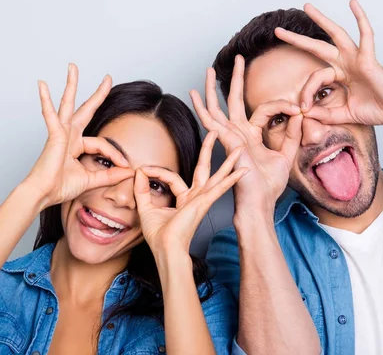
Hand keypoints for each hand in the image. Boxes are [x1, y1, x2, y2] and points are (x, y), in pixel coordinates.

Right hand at [23, 64, 133, 209]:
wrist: (43, 194)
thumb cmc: (60, 187)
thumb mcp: (92, 180)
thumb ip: (110, 175)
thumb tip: (128, 171)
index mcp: (76, 145)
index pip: (102, 144)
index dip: (116, 155)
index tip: (125, 167)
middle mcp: (69, 135)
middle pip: (85, 109)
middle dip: (97, 94)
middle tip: (108, 77)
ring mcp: (61, 133)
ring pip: (68, 103)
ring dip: (71, 85)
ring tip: (73, 68)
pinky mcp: (54, 135)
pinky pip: (51, 115)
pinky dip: (46, 100)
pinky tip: (42, 85)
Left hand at [134, 132, 247, 255]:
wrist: (166, 250)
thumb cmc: (159, 236)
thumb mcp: (145, 208)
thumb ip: (141, 189)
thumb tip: (139, 172)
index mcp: (184, 199)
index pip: (172, 177)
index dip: (157, 172)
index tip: (143, 170)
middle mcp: (196, 197)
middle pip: (204, 169)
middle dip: (208, 150)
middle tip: (214, 133)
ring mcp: (202, 199)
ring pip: (217, 175)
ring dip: (228, 161)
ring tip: (239, 148)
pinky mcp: (204, 202)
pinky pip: (220, 187)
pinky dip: (232, 178)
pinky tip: (243, 171)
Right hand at [189, 57, 302, 219]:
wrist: (259, 203)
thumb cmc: (269, 185)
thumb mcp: (287, 155)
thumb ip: (293, 134)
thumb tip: (301, 113)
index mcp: (252, 135)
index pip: (265, 109)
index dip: (284, 106)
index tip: (300, 109)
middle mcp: (238, 134)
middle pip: (234, 100)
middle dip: (236, 78)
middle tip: (237, 57)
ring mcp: (230, 138)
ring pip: (218, 107)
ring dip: (213, 88)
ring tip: (208, 70)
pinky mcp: (226, 143)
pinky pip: (212, 122)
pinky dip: (202, 108)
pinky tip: (194, 94)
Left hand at [275, 0, 382, 126]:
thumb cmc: (378, 110)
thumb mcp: (345, 115)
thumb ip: (326, 114)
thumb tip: (305, 113)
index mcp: (341, 76)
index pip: (315, 78)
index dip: (306, 93)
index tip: (304, 109)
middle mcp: (347, 63)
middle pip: (318, 47)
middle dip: (297, 40)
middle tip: (278, 31)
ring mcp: (357, 58)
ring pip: (336, 34)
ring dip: (321, 20)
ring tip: (306, 6)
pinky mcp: (369, 58)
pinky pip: (366, 35)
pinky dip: (360, 18)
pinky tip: (353, 2)